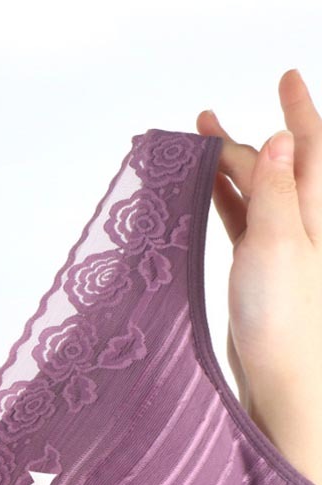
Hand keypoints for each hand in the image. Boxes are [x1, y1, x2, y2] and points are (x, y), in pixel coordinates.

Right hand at [196, 68, 321, 484]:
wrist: (282, 382)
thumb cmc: (287, 320)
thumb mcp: (282, 243)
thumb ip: (281, 190)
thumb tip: (285, 138)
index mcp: (320, 213)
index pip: (313, 146)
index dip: (300, 109)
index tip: (285, 76)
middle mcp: (307, 225)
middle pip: (282, 165)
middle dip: (252, 136)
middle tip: (210, 119)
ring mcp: (282, 248)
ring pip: (258, 193)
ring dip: (230, 167)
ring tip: (201, 145)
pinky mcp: (260, 271)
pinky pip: (242, 223)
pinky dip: (222, 203)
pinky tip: (204, 192)